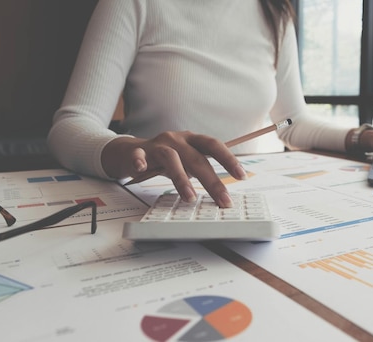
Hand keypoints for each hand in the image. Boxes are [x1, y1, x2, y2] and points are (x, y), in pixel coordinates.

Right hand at [102, 131, 247, 206]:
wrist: (130, 152)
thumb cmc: (165, 159)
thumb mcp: (186, 160)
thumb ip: (201, 169)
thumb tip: (223, 192)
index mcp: (192, 140)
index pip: (214, 146)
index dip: (228, 159)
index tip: (242, 176)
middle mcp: (176, 139)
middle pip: (196, 158)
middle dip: (212, 181)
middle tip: (223, 200)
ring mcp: (157, 145)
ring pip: (171, 158)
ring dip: (181, 179)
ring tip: (190, 198)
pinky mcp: (137, 152)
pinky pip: (138, 155)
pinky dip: (139, 161)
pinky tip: (141, 169)